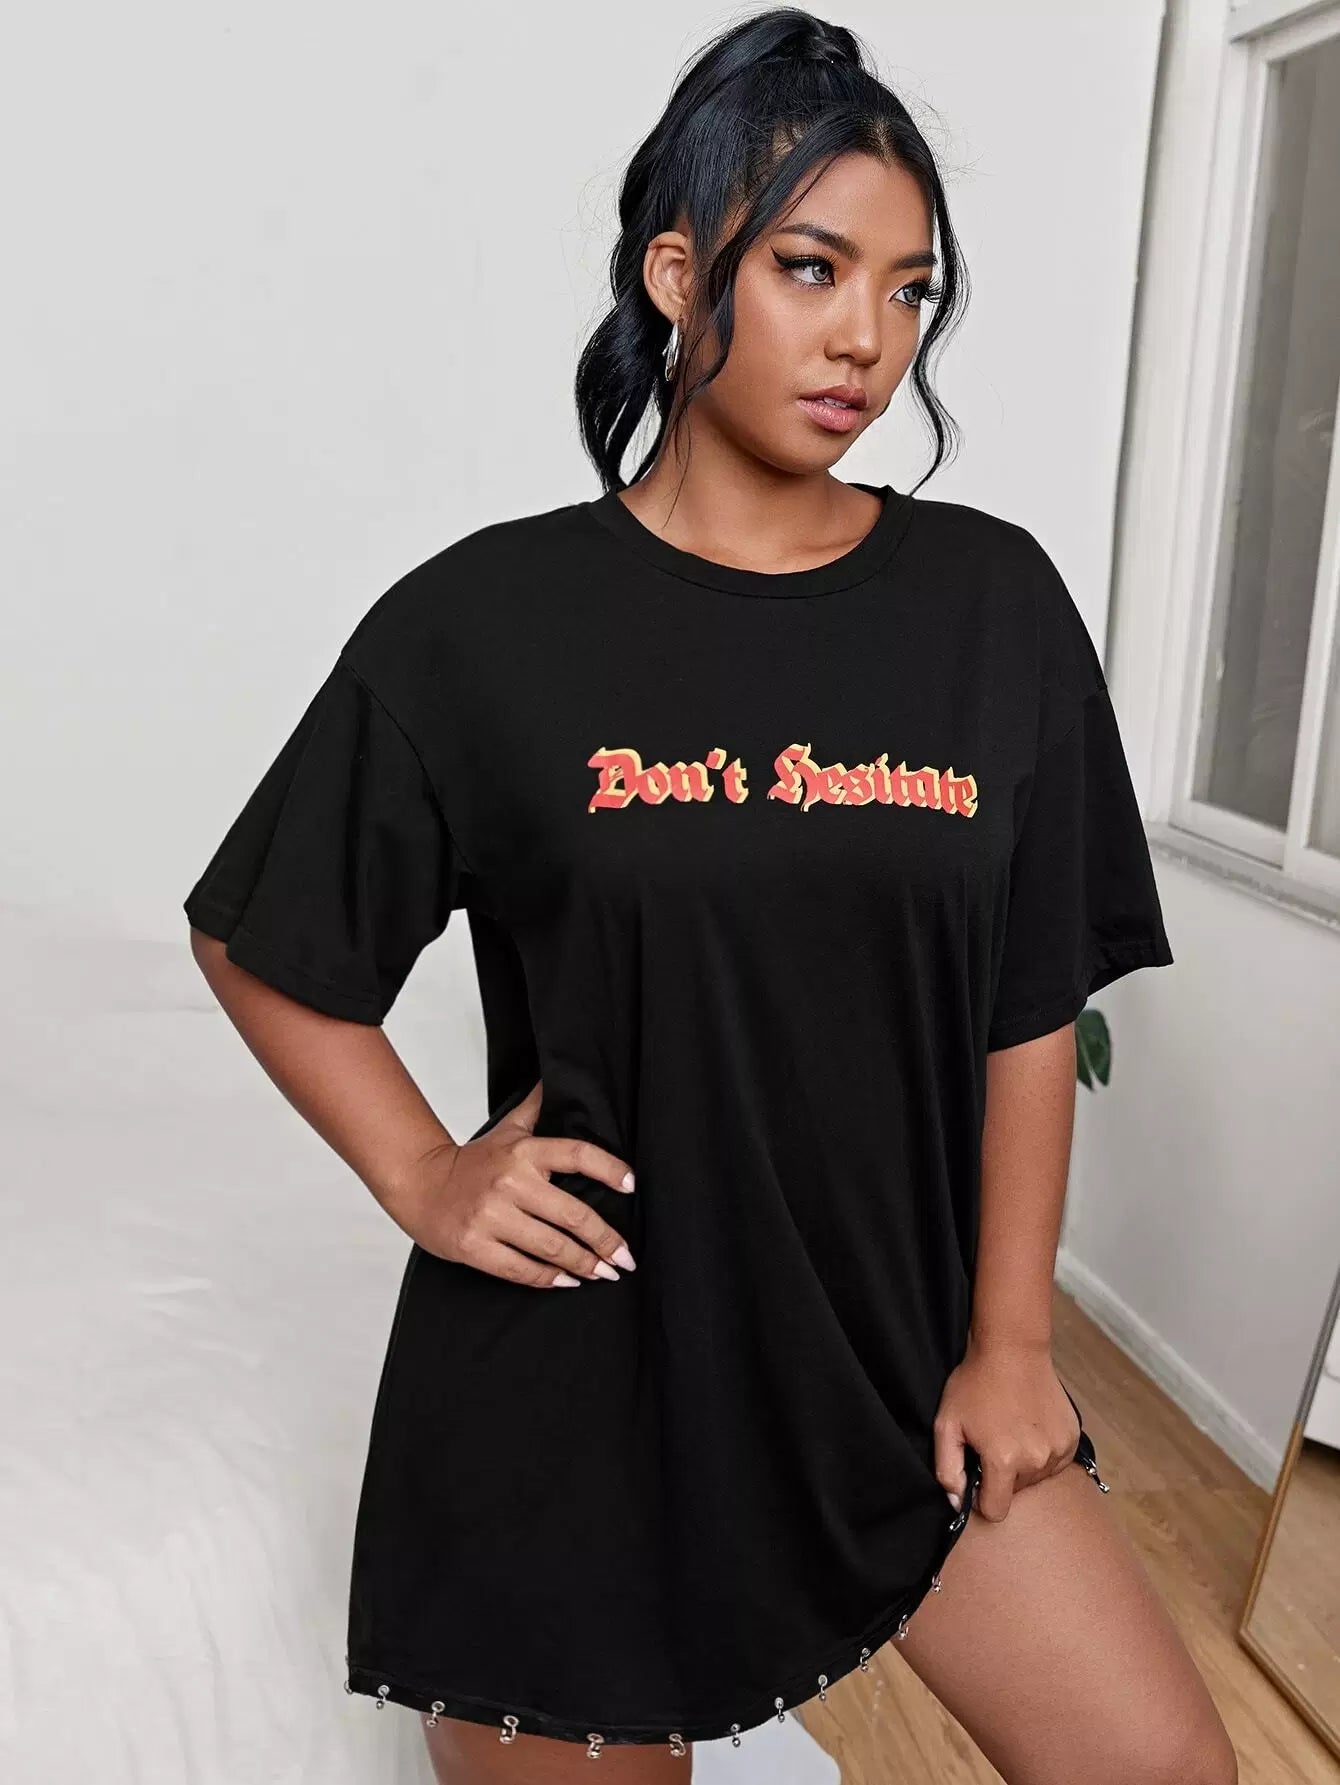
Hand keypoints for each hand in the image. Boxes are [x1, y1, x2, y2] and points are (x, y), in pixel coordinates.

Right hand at [397, 1079, 636, 1288]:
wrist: (419, 1184)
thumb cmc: (472, 1161)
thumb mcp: (507, 1130)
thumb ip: (536, 1107)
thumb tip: (557, 1077)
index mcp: (523, 1152)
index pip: (577, 1155)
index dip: (609, 1169)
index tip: (632, 1186)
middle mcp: (510, 1182)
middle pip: (573, 1215)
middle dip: (605, 1241)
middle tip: (625, 1258)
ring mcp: (491, 1216)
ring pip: (552, 1247)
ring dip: (585, 1264)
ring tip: (605, 1273)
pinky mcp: (474, 1246)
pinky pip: (521, 1269)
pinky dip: (550, 1279)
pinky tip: (568, 1281)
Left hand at [932, 1336, 1081, 1522]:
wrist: (1012, 1349)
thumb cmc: (974, 1384)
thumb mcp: (946, 1424)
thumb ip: (947, 1470)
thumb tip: (957, 1504)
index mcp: (1004, 1461)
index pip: (995, 1510)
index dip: (981, 1496)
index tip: (978, 1473)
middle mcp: (1036, 1460)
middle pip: (1015, 1491)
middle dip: (1002, 1474)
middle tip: (992, 1440)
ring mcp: (1058, 1449)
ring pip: (1035, 1478)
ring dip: (1023, 1464)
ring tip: (1011, 1429)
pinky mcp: (1072, 1438)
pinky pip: (1054, 1462)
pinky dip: (1042, 1452)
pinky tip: (1030, 1426)